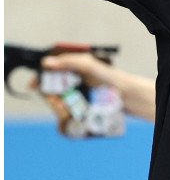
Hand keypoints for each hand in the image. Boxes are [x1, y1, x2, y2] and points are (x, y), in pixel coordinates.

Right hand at [40, 53, 156, 122]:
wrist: (125, 95)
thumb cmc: (108, 77)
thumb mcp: (88, 65)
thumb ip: (68, 62)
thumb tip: (46, 63)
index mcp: (70, 67)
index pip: (48, 72)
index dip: (39, 79)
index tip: (34, 86)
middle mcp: (70, 81)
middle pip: (50, 89)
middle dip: (49, 97)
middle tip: (56, 103)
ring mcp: (74, 94)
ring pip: (56, 102)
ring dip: (56, 107)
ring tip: (64, 112)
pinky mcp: (79, 106)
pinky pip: (66, 111)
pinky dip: (64, 114)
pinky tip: (68, 117)